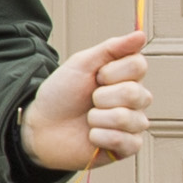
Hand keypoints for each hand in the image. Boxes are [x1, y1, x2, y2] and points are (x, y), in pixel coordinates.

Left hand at [20, 29, 150, 173]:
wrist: (42, 126)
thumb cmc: (61, 94)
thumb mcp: (81, 64)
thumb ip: (112, 48)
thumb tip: (141, 34)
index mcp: (128, 77)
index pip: (139, 66)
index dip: (111, 71)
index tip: (95, 76)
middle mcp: (136, 100)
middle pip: (135, 93)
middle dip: (102, 96)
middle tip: (89, 100)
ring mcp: (133, 124)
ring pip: (127, 118)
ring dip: (97, 118)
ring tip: (88, 119)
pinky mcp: (128, 147)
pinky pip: (126, 141)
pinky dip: (100, 137)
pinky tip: (91, 136)